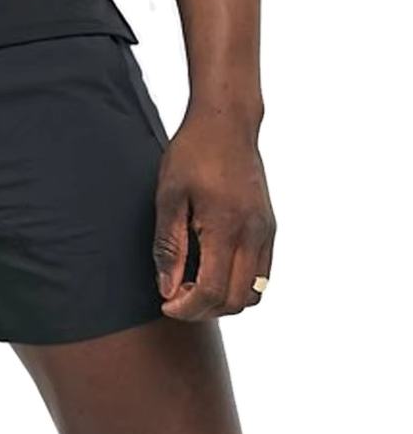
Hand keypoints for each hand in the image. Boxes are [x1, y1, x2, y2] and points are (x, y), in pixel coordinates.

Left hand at [153, 112, 275, 319]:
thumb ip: (169, 246)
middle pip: (237, 301)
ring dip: (223, 299)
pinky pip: (261, 274)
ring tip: (191, 284)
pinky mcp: (269, 228)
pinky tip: (210, 269)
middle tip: (174, 296)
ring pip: (254, 293)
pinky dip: (237, 284)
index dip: (187, 308)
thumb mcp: (169, 197)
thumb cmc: (192, 154)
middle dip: (203, 309)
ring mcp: (266, 232)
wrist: (227, 124)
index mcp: (227, 228)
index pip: (213, 291)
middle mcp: (254, 235)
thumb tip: (167, 288)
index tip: (164, 304)